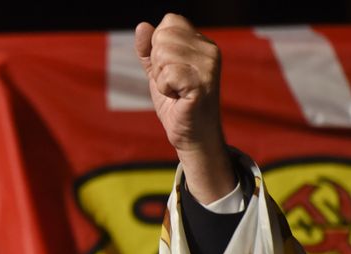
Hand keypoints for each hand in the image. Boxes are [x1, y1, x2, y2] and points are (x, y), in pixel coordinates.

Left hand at [136, 14, 234, 203]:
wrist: (191, 136)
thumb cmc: (176, 104)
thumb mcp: (157, 73)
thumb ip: (148, 50)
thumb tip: (141, 26)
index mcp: (202, 43)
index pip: (170, 21)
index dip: (158, 46)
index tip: (168, 69)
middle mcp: (209, 50)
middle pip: (163, 35)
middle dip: (157, 63)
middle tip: (171, 83)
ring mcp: (208, 66)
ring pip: (163, 53)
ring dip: (160, 77)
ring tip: (175, 90)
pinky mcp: (202, 83)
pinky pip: (167, 73)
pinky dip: (164, 88)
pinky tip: (177, 97)